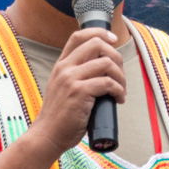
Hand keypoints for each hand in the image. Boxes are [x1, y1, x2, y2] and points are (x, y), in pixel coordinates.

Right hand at [26, 28, 124, 157]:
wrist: (47, 135)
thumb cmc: (59, 116)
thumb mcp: (62, 87)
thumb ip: (76, 75)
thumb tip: (103, 70)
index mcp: (61, 65)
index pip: (79, 36)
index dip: (99, 33)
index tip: (113, 39)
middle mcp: (65, 68)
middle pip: (96, 44)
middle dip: (116, 56)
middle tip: (120, 74)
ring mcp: (71, 79)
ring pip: (106, 63)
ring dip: (121, 76)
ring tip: (121, 90)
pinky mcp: (79, 92)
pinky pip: (107, 83)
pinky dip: (118, 90)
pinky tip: (118, 99)